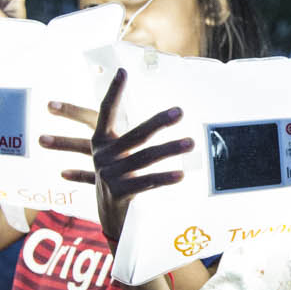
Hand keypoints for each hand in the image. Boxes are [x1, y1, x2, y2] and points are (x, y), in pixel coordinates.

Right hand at [47, 69, 191, 240]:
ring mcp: (109, 174)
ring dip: (170, 149)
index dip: (114, 92)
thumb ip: (129, 138)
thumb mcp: (117, 157)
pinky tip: (180, 175)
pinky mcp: (118, 193)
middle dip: (159, 122)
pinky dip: (164, 178)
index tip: (122, 71)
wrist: (110, 217)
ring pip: (146, 158)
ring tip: (190, 142)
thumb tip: (156, 115)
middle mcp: (103, 155)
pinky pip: (147, 182)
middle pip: (136, 134)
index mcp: (100, 142)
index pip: (106, 111)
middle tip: (179, 112)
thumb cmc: (119, 179)